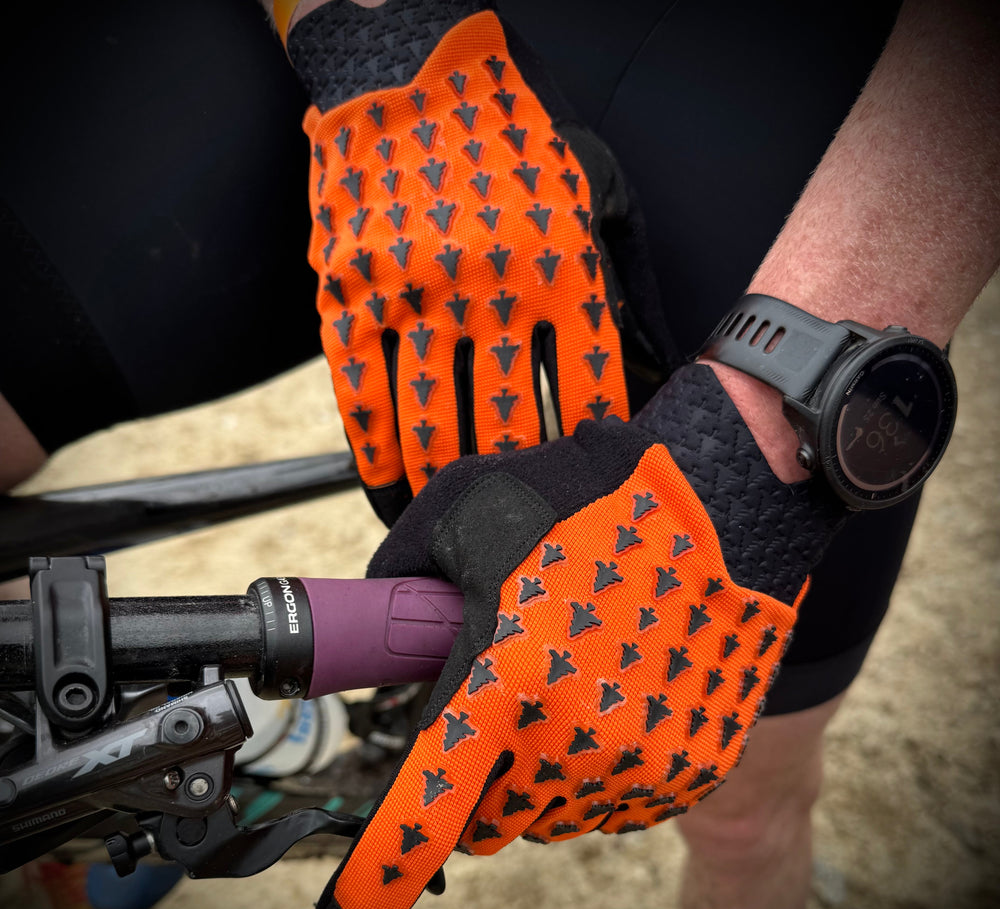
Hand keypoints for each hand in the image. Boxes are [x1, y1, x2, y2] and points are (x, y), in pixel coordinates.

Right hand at [296, 4, 666, 522]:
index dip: (593, 460)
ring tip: (459, 529)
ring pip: (433, 426)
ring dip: (446, 491)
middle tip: (528, 541)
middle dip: (520, 494)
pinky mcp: (349, 294)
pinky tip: (392, 493)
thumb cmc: (512, 138)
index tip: (592, 501)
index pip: (590, 394)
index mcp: (561, 264)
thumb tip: (654, 374)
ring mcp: (413, 293)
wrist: (409, 66)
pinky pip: (363, 399)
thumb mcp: (595, 192)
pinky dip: (377, 458)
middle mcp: (490, 288)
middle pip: (510, 427)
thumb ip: (624, 285)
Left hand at [314, 363, 842, 908]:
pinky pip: (615, 800)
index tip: (355, 907)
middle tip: (492, 713)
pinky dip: (598, 765)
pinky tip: (615, 693)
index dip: (381, 871)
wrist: (723, 505)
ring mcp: (639, 762)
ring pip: (552, 813)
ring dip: (539, 771)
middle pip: (487, 820)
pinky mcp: (688, 768)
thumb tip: (381, 610)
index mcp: (504, 679)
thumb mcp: (468, 506)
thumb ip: (405, 566)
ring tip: (565, 682)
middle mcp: (571, 740)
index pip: (428, 810)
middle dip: (473, 781)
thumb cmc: (588, 498)